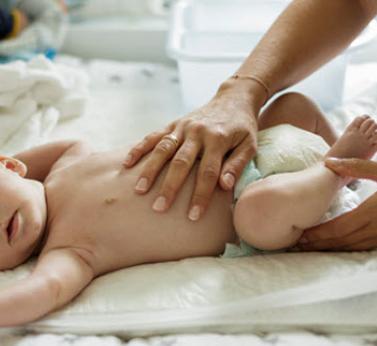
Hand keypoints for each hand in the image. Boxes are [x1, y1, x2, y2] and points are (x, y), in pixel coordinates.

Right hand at [123, 80, 260, 220]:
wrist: (233, 99)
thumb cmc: (243, 128)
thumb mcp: (250, 145)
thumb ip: (237, 164)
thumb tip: (224, 185)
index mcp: (218, 139)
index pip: (208, 172)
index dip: (200, 195)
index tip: (193, 215)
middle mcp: (197, 132)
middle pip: (181, 163)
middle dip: (170, 187)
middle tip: (159, 208)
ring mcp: (183, 127)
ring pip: (163, 149)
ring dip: (150, 170)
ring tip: (139, 190)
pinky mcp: (173, 124)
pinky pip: (153, 136)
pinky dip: (139, 149)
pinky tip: (127, 163)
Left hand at [298, 158, 376, 250]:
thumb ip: (357, 167)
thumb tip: (329, 162)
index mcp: (375, 211)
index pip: (339, 227)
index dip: (317, 233)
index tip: (299, 234)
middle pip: (341, 242)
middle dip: (318, 245)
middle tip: (295, 246)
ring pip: (352, 248)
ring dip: (330, 250)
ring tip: (309, 250)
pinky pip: (365, 249)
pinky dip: (347, 250)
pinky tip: (336, 249)